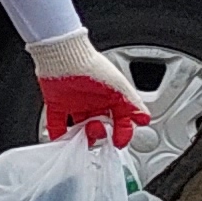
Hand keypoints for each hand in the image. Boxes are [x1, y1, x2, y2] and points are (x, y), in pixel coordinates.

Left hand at [32, 31, 150, 148]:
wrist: (64, 58)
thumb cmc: (93, 67)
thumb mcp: (120, 87)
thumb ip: (133, 104)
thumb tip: (144, 119)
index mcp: (111, 97)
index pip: (120, 121)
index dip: (122, 132)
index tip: (119, 142)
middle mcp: (94, 102)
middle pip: (100, 126)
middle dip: (100, 134)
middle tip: (96, 131)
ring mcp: (75, 103)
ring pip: (79, 127)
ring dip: (81, 136)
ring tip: (81, 138)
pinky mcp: (56, 104)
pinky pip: (56, 123)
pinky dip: (58, 133)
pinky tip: (61, 141)